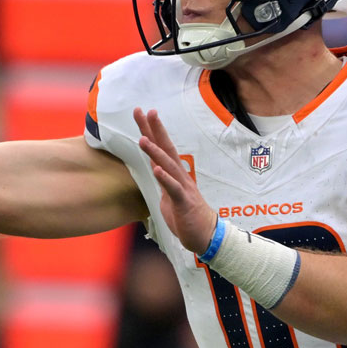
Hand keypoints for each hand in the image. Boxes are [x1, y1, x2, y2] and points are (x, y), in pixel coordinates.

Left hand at [134, 107, 217, 253]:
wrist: (205, 236)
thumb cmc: (187, 216)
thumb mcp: (169, 195)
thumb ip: (163, 180)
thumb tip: (155, 168)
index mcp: (173, 174)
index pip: (160, 148)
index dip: (150, 130)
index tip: (141, 113)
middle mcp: (179, 176)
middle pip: (165, 148)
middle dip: (154, 130)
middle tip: (145, 111)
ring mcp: (183, 188)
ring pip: (168, 166)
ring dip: (155, 152)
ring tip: (143, 139)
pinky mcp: (184, 202)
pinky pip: (174, 189)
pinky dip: (165, 179)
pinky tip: (157, 170)